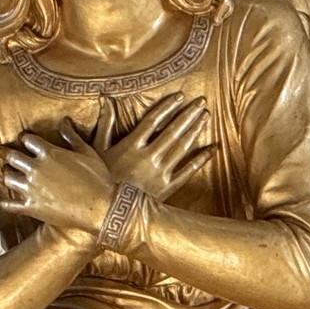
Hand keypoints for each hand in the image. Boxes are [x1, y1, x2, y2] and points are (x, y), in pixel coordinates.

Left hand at [0, 129, 116, 236]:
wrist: (100, 207)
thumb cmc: (97, 178)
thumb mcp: (87, 153)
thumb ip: (72, 136)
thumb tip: (64, 120)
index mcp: (49, 153)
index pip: (28, 140)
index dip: (24, 138)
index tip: (23, 138)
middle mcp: (36, 169)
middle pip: (12, 156)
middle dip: (5, 152)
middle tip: (1, 150)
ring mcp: (31, 189)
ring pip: (8, 178)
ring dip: (6, 173)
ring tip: (6, 172)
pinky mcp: (31, 207)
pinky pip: (10, 204)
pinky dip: (5, 202)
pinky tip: (4, 200)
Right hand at [94, 95, 213, 199]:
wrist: (107, 212)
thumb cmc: (101, 178)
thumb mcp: (97, 150)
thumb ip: (105, 124)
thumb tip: (105, 99)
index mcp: (131, 146)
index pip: (153, 120)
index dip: (167, 107)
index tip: (180, 96)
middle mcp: (147, 158)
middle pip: (172, 131)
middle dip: (188, 114)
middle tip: (202, 102)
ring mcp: (159, 174)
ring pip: (182, 148)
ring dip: (195, 130)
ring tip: (205, 117)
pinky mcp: (167, 188)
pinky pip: (188, 171)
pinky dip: (201, 159)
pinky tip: (212, 148)